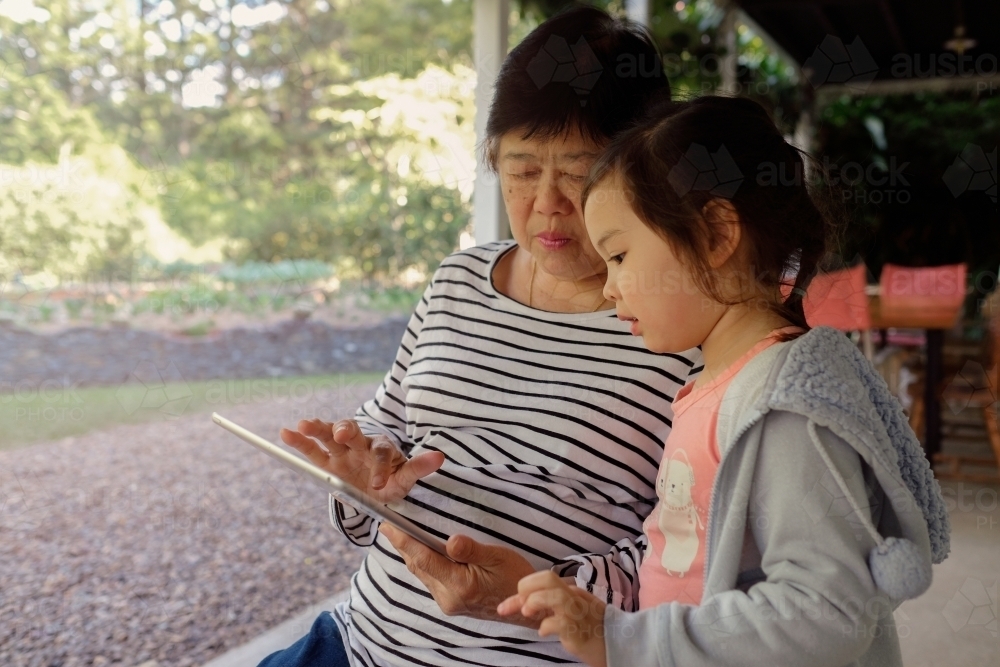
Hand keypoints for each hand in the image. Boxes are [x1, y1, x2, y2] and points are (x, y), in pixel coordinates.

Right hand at [279, 418, 443, 502]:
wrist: (374, 488)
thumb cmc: (391, 480)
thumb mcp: (405, 479)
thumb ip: (419, 468)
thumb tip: (440, 457)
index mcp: (382, 448)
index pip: (382, 452)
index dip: (380, 466)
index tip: (377, 484)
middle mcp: (361, 444)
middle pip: (354, 432)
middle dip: (347, 431)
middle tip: (341, 435)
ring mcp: (342, 451)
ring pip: (330, 434)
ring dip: (318, 428)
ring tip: (304, 425)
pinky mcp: (327, 461)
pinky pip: (311, 449)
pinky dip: (299, 440)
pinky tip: (285, 433)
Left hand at [378, 525, 538, 626]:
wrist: (522, 606)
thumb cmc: (513, 577)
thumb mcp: (497, 557)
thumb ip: (470, 550)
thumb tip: (449, 540)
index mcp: (460, 585)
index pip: (424, 559)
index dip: (404, 541)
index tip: (388, 527)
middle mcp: (449, 597)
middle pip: (418, 566)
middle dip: (403, 545)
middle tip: (390, 525)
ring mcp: (448, 602)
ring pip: (421, 574)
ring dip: (411, 554)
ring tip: (401, 534)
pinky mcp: (449, 603)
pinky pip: (429, 579)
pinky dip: (422, 563)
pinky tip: (421, 551)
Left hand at [498, 571, 607, 666]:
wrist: (620, 645)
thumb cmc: (593, 628)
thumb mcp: (573, 610)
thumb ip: (553, 602)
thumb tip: (526, 601)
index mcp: (572, 591)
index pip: (544, 578)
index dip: (523, 587)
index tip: (508, 604)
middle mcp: (576, 598)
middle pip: (549, 578)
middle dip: (525, 588)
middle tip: (513, 607)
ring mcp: (580, 614)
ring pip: (556, 596)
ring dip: (536, 602)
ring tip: (526, 613)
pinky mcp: (582, 632)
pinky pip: (563, 623)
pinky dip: (548, 626)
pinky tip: (543, 632)